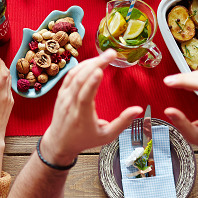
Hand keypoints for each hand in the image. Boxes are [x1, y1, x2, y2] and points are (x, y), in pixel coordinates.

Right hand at [0, 56, 13, 145]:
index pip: (4, 74)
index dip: (2, 63)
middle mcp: (5, 95)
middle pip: (8, 75)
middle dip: (3, 66)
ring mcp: (9, 99)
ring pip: (10, 82)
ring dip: (5, 74)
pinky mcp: (11, 103)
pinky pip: (9, 89)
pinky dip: (6, 83)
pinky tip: (0, 83)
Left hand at [41, 50, 142, 165]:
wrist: (60, 143)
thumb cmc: (84, 139)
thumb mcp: (107, 136)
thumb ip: (122, 122)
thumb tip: (138, 109)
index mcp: (82, 116)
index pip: (85, 97)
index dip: (92, 83)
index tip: (100, 70)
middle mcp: (70, 104)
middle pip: (81, 80)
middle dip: (96, 64)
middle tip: (112, 54)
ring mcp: (64, 97)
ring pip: (75, 75)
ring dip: (90, 62)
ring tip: (106, 55)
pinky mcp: (61, 93)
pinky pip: (70, 75)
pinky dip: (81, 66)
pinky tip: (92, 61)